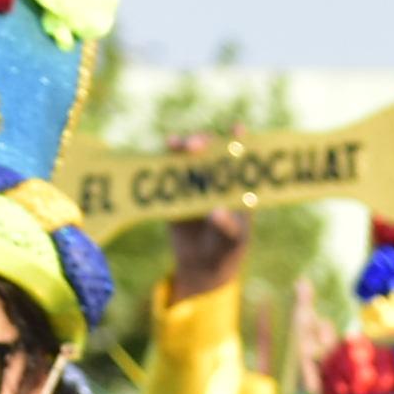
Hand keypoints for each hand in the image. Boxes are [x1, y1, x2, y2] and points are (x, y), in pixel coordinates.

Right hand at [154, 148, 247, 297]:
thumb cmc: (227, 247)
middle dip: (202, 141)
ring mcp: (193, 180)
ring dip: (179, 146)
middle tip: (194, 146)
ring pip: (185, 156)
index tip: (237, 129)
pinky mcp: (173, 190)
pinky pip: (165, 173)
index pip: (240, 155)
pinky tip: (154, 161)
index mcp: (235, 182)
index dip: (239, 139)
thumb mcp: (232, 239)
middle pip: (208, 148)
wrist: (203, 263)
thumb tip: (215, 212)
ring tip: (173, 145)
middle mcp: (214, 175)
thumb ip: (227, 226)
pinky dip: (159, 165)